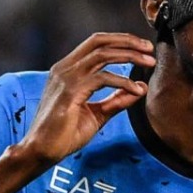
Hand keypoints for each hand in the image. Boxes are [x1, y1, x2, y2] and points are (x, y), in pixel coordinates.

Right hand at [18, 33, 155, 166]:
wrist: (42, 151)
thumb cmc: (64, 134)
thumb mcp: (97, 114)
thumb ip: (117, 100)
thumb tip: (141, 88)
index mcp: (67, 70)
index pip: (95, 44)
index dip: (120, 41)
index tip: (143, 48)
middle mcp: (64, 68)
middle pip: (99, 42)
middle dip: (128, 41)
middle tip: (150, 48)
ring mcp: (65, 78)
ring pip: (102, 55)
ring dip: (129, 55)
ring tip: (149, 62)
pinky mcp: (70, 92)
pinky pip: (102, 78)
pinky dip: (123, 81)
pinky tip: (136, 89)